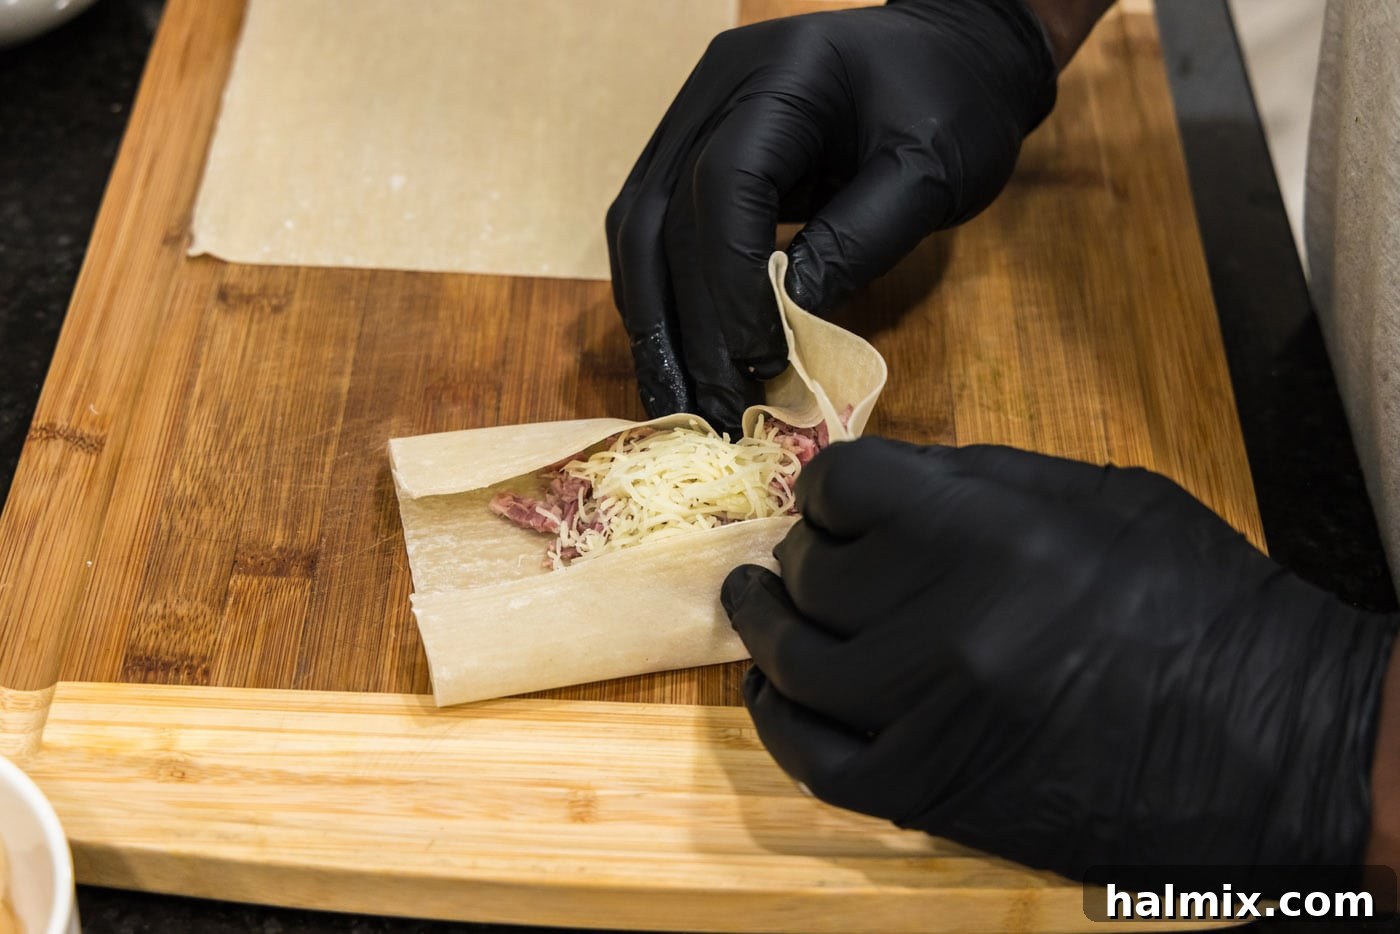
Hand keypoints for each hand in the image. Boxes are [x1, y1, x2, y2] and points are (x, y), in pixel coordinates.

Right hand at [606, 1, 1056, 435]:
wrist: (951, 53)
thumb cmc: (955, 103)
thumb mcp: (930, 172)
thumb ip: (858, 240)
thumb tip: (786, 324)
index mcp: (782, 73)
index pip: (725, 183)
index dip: (731, 283)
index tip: (759, 361)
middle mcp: (716, 87)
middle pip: (662, 214)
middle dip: (684, 322)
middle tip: (710, 409)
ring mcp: (694, 116)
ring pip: (638, 227)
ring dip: (653, 321)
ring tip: (680, 400)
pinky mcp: (691, 151)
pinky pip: (652, 230)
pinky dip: (661, 298)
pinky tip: (677, 356)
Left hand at [721, 438, 1398, 878]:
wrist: (1276, 742)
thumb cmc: (1201, 602)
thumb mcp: (1101, 497)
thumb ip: (975, 480)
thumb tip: (881, 476)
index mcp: (989, 533)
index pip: (844, 486)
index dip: (832, 485)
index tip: (835, 496)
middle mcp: (943, 624)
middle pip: (812, 570)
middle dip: (804, 549)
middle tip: (807, 550)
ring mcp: (929, 717)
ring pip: (795, 660)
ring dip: (764, 623)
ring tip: (754, 602)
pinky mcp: (932, 794)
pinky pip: (811, 759)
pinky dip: (776, 718)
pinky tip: (772, 686)